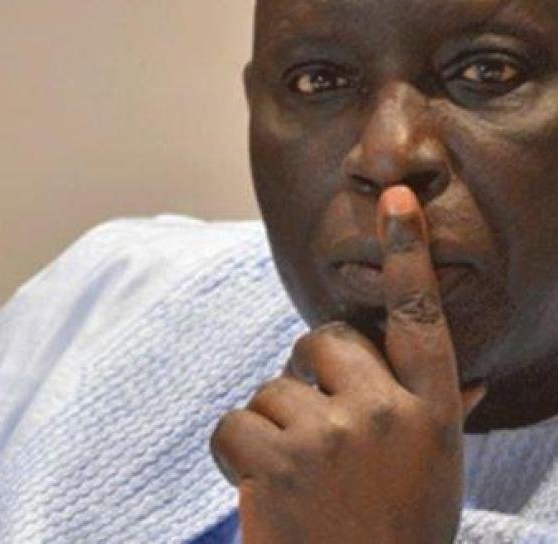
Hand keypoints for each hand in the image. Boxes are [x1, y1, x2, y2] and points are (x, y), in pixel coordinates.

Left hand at [210, 185, 485, 542]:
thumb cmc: (394, 530)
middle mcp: (388, 415)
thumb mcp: (432, 473)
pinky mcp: (276, 459)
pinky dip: (234, 456)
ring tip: (299, 482)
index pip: (419, 320)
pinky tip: (263, 492)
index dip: (408, 256)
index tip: (397, 198)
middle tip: (321, 438)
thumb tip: (477, 380)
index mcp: (432, 414)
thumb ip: (439, 416)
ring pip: (270, 387)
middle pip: (322, 341)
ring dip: (271, 429)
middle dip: (309, 377)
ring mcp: (331, 436)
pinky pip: (232, 422)